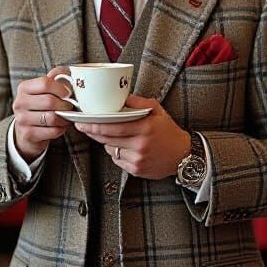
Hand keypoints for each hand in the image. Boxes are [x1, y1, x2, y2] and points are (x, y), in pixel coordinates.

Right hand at [12, 67, 72, 161]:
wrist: (27, 129)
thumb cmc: (40, 106)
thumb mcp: (45, 89)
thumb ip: (57, 77)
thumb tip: (67, 74)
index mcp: (24, 88)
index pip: (45, 83)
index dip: (61, 88)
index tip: (68, 93)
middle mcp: (20, 103)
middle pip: (49, 101)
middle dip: (65, 105)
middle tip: (70, 106)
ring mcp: (22, 119)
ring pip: (51, 118)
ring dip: (64, 118)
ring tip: (66, 116)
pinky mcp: (28, 134)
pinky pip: (52, 131)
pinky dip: (61, 129)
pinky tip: (60, 126)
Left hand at [76, 94, 190, 180]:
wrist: (183, 155)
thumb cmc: (168, 132)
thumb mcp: (158, 111)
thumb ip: (139, 102)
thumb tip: (122, 96)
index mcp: (145, 128)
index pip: (114, 126)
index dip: (95, 124)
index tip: (83, 121)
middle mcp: (141, 145)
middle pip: (108, 138)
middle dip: (93, 132)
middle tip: (83, 126)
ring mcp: (138, 159)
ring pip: (111, 149)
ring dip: (108, 142)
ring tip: (116, 136)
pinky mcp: (136, 169)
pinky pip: (117, 160)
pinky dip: (116, 153)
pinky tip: (125, 148)